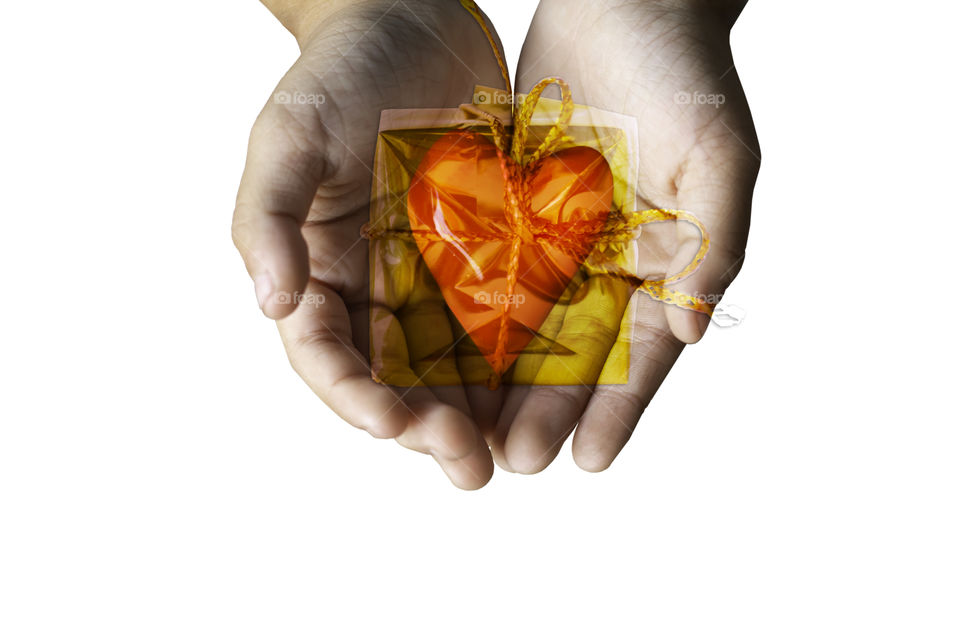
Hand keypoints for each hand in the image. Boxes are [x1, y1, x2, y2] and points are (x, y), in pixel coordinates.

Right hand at [232, 0, 506, 488]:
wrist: (414, 20)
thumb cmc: (341, 71)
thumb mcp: (290, 134)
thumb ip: (268, 217)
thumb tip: (270, 304)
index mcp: (319, 267)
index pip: (326, 352)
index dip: (354, 396)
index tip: (392, 424)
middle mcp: (374, 282)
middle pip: (395, 374)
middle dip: (426, 426)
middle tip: (466, 466)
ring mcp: (431, 272)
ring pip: (452, 361)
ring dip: (476, 413)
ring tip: (508, 456)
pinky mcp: (485, 252)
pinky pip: (502, 315)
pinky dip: (518, 359)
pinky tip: (545, 393)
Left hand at [489, 0, 760, 473]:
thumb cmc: (686, 69)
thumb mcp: (719, 154)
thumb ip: (713, 243)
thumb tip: (692, 334)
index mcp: (664, 260)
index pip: (641, 352)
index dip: (618, 409)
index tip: (588, 461)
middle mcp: (608, 259)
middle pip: (574, 351)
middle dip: (544, 409)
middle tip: (511, 462)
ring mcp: (557, 235)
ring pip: (524, 322)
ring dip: (498, 378)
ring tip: (468, 430)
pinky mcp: (511, 205)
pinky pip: (485, 266)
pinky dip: (464, 310)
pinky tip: (435, 353)